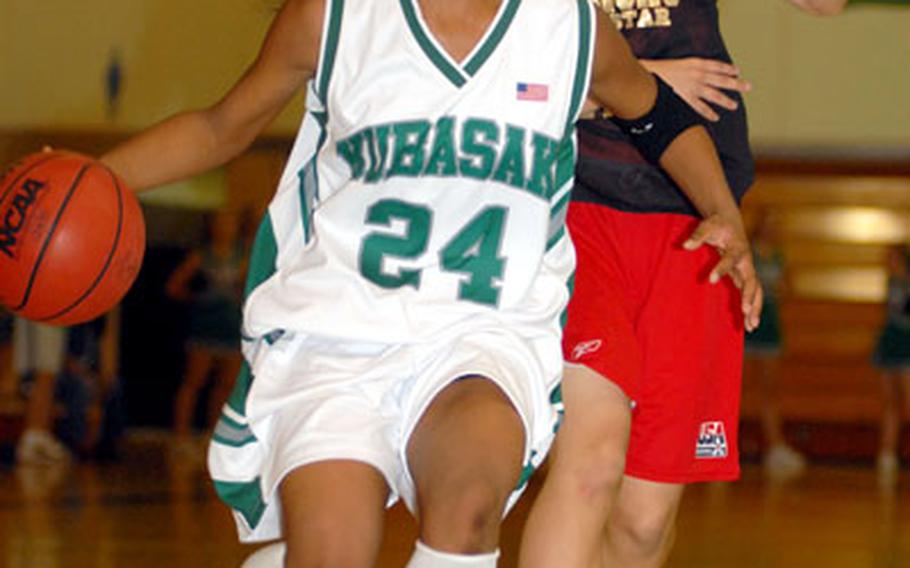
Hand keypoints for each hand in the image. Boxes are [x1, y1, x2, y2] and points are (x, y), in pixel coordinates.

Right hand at [641, 58, 751, 121]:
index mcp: (695, 63)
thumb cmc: (659, 70)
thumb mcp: (677, 63)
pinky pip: (700, 106)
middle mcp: (697, 74)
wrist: (645, 75)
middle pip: (721, 79)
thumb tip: (698, 73)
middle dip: (735, 84)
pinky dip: (709, 112)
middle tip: (748, 87)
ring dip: (726, 100)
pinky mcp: (684, 98)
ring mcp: (692, 87)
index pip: (717, 66)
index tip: (737, 71)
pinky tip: (716, 117)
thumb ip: (689, 68)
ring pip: (714, 94)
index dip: (728, 69)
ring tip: (735, 105)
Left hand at [684, 214, 762, 330]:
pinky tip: (749, 325)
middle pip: (752, 280)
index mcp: (737, 248)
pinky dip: (753, 308)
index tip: (710, 279)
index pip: (730, 260)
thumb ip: (697, 235)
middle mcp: (746, 261)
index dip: (721, 269)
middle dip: (749, 295)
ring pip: (756, 290)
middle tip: (744, 310)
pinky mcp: (744, 276)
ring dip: (755, 307)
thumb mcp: (707, 226)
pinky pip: (752, 294)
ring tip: (751, 326)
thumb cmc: (717, 225)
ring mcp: (747, 270)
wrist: (729, 223)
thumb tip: (685, 245)